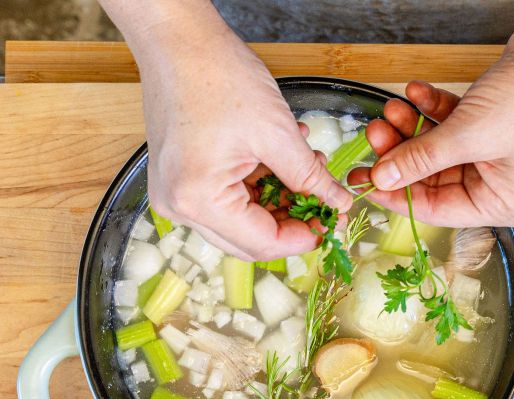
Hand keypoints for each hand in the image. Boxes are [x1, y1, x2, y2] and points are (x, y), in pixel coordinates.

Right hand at [138, 23, 351, 259]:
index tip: (335, 224)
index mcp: (198, 199)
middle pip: (251, 239)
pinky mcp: (180, 179)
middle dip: (293, 222)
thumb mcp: (278, 133)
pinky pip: (228, 199)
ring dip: (280, 201)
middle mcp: (179, 206)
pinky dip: (260, 186)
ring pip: (243, 220)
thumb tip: (338, 205)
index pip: (263, 244)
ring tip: (309, 167)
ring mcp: (176, 193)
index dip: (306, 237)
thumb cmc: (217, 75)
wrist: (177, 39)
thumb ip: (310, 178)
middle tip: (328, 203)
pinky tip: (283, 160)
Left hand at [348, 21, 513, 227]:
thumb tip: (382, 177)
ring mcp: (494, 155)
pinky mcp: (489, 126)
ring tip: (392, 108)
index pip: (436, 210)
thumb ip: (421, 159)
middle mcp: (499, 185)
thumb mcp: (469, 135)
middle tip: (376, 133)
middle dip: (402, 153)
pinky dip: (430, 111)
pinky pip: (449, 126)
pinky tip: (416, 93)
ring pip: (437, 150)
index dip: (397, 194)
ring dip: (411, 129)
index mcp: (503, 204)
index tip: (365, 180)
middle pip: (433, 178)